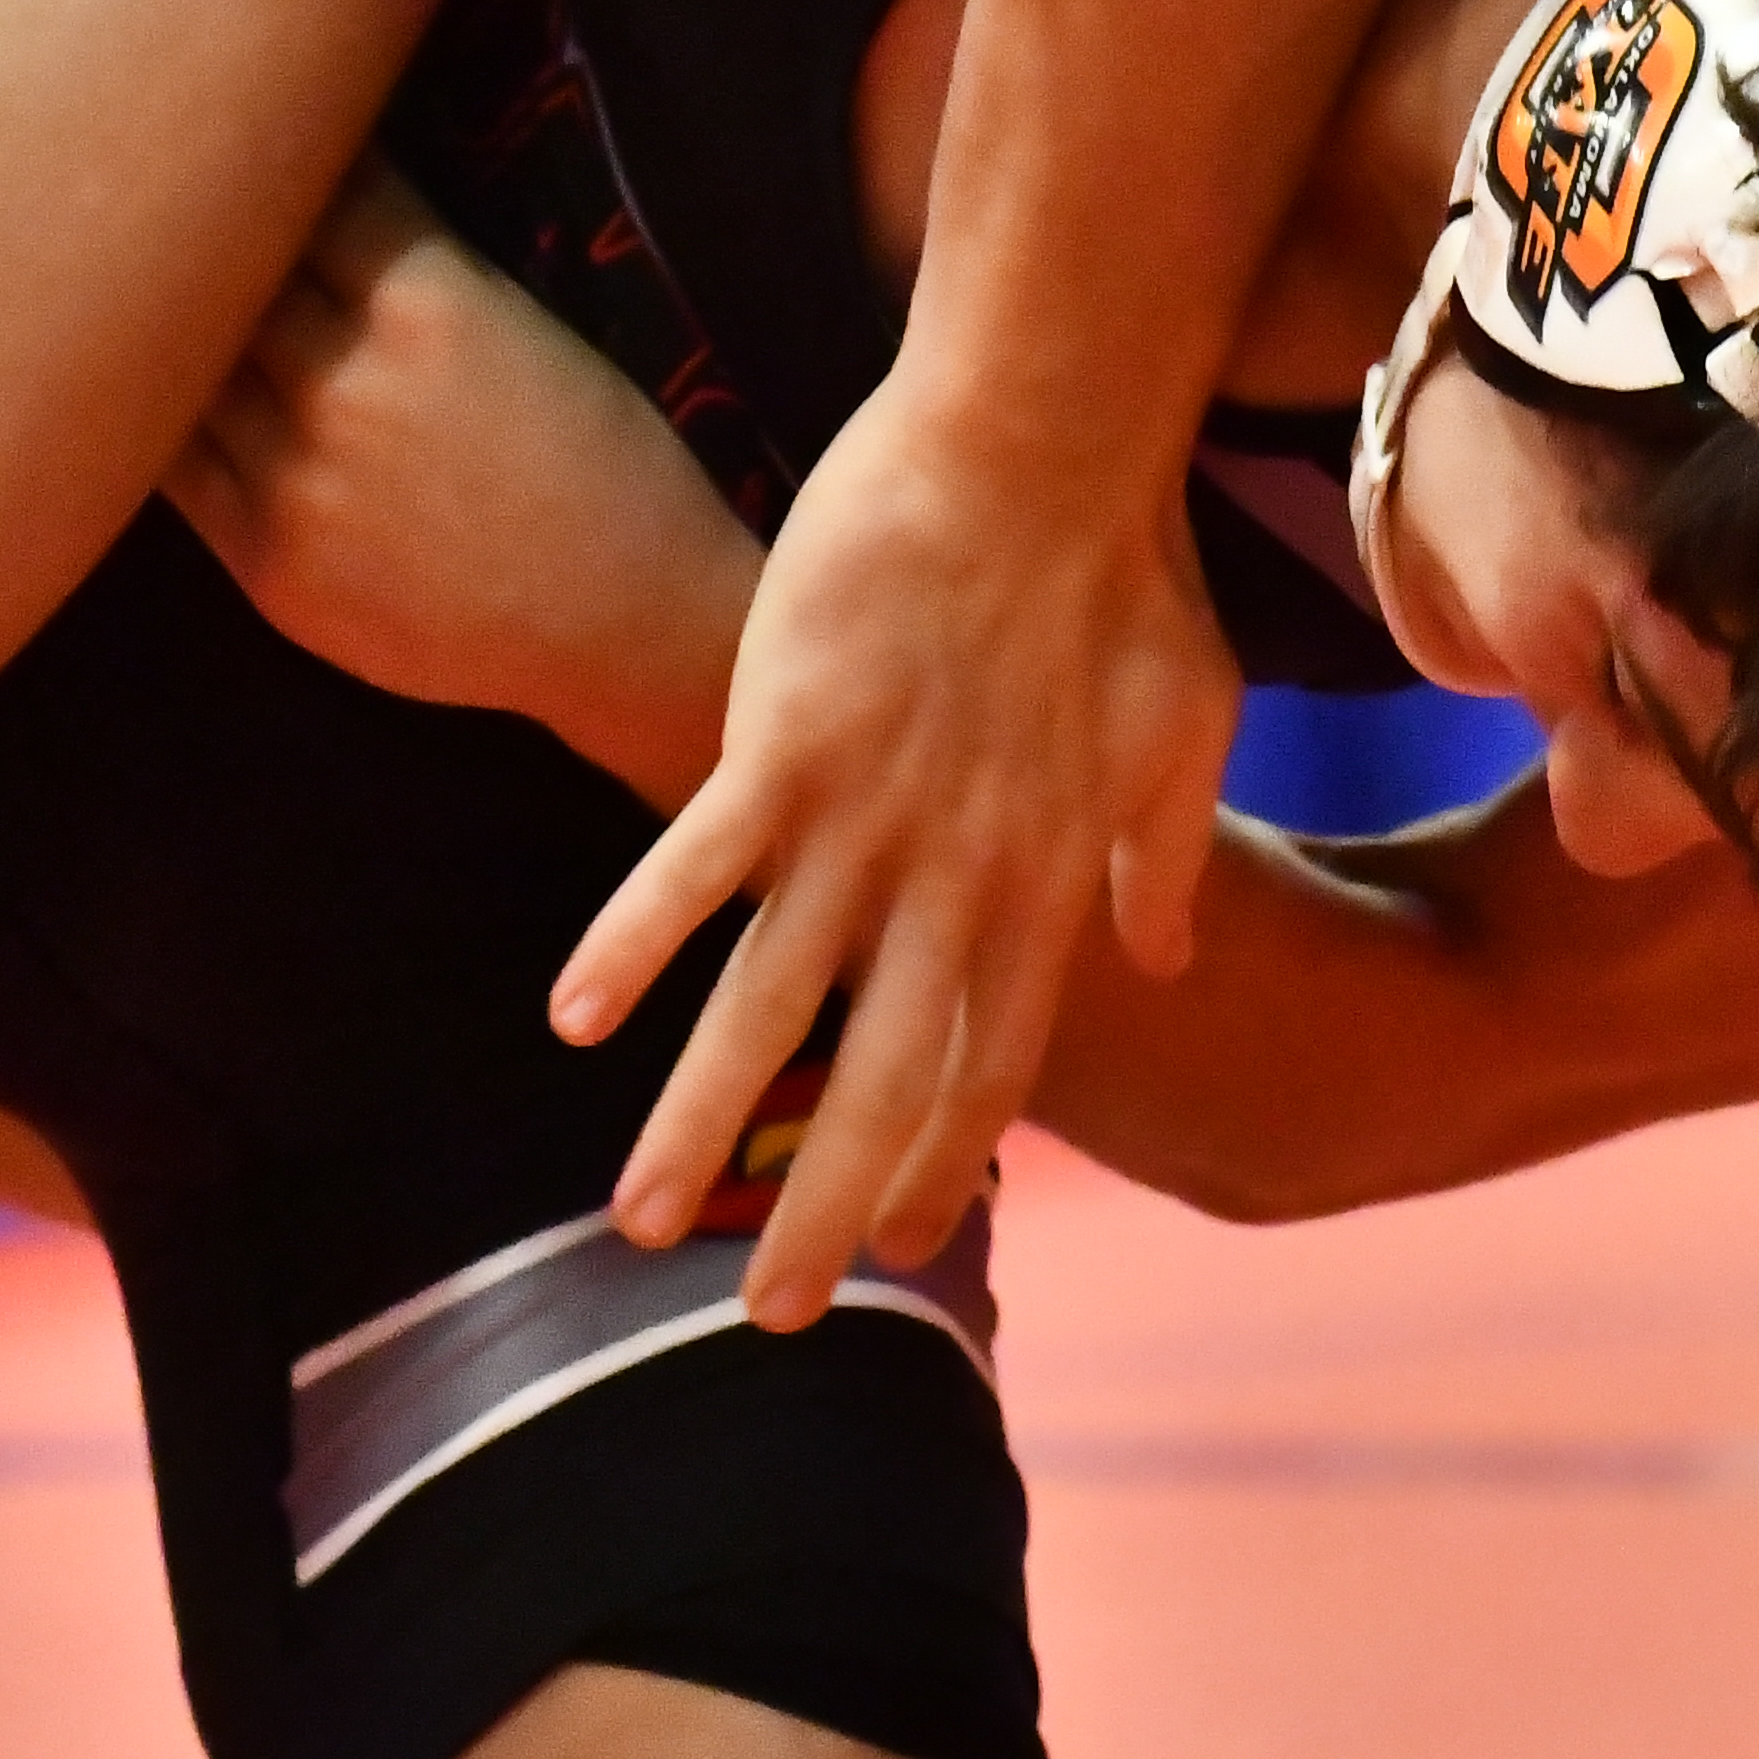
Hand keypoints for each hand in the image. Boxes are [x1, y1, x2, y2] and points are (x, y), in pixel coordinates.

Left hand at [165, 159, 758, 793]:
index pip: (315, 194)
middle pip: (226, 269)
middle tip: (172, 182)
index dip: (280, 150)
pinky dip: (160, 419)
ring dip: (164, 322)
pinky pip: (174, 468)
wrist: (628, 630)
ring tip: (129, 279)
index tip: (261, 124)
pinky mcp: (265, 560)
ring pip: (181, 367)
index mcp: (432, 311)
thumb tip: (325, 217)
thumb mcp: (543, 341)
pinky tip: (150, 392)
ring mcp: (294, 479)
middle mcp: (347, 385)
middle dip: (206, 224)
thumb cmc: (613, 475)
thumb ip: (426, 280)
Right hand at [559, 371, 1239, 1326]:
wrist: (1047, 441)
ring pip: (771, 1008)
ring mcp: (866, 815)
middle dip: (824, 1207)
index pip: (992, 1062)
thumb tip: (1164, 957)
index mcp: (1045, 878)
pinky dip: (633, 947)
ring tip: (636, 1225)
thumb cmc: (1125, 571)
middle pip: (882, 1079)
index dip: (943, 1160)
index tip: (904, 1246)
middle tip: (772, 1317)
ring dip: (700, 1123)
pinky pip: (696, 870)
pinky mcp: (786, 741)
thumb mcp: (1188, 727)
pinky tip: (570, 1023)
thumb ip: (1166, 856)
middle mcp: (955, 875)